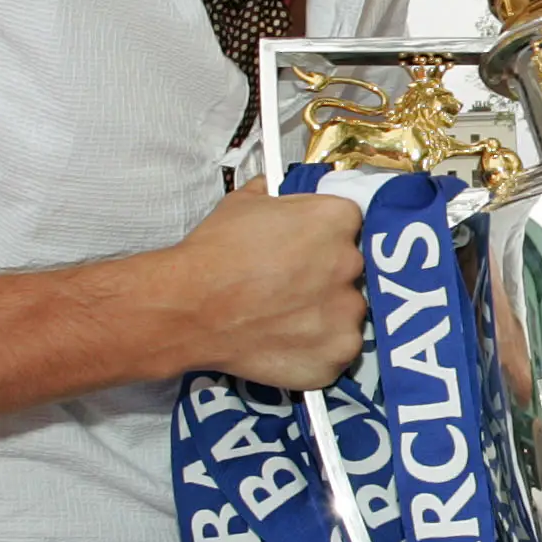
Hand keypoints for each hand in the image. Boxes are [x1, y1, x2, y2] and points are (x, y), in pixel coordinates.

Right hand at [166, 181, 367, 389]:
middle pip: (349, 268)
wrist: (191, 308)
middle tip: (288, 284)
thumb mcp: (241, 204)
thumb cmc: (215, 252)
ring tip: (283, 317)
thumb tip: (267, 187)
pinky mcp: (337, 354)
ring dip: (323, 313)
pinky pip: (336, 350)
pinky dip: (317, 349)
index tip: (302, 246)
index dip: (322, 235)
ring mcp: (347, 313)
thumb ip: (268, 195)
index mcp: (335, 219)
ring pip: (345, 311)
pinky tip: (286, 342)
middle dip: (324, 275)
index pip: (347, 223)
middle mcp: (350, 264)